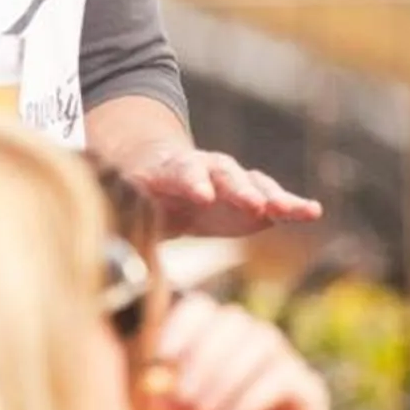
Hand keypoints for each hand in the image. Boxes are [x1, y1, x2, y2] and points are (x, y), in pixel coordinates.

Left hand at [115, 144, 320, 238]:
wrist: (160, 178)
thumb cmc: (140, 194)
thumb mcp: (122, 201)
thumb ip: (117, 214)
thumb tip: (96, 240)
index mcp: (171, 169)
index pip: (183, 172)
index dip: (192, 182)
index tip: (201, 194)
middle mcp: (207, 169)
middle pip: (225, 174)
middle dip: (241, 189)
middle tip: (257, 203)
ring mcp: (233, 182)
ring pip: (254, 184)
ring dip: (274, 197)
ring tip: (295, 210)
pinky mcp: (253, 199)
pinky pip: (275, 201)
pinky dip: (292, 205)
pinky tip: (312, 212)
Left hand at [149, 296, 328, 409]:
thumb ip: (168, 396)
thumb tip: (154, 372)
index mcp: (222, 352)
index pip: (206, 311)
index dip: (184, 323)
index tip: (162, 353)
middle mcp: (257, 353)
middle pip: (236, 321)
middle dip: (205, 354)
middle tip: (185, 394)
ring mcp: (287, 369)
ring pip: (261, 343)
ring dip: (225, 378)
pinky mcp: (310, 394)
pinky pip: (282, 379)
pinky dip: (248, 400)